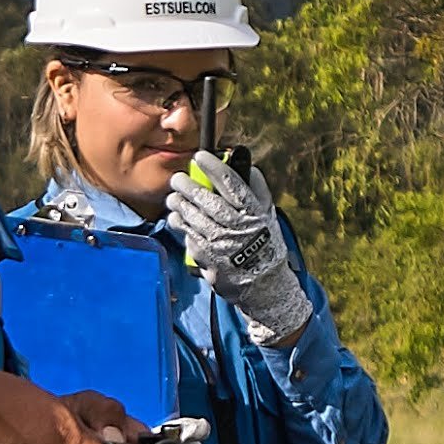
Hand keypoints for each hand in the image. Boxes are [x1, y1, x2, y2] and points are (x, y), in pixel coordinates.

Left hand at [169, 150, 308, 344]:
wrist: (265, 286)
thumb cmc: (266, 246)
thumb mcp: (269, 217)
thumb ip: (259, 192)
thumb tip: (250, 167)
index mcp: (253, 214)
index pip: (231, 185)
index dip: (214, 168)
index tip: (200, 157)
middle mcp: (236, 227)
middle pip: (207, 200)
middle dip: (189, 186)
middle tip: (178, 178)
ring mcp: (220, 244)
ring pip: (193, 217)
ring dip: (180, 204)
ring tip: (174, 196)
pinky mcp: (207, 258)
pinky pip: (189, 236)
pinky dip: (181, 224)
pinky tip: (177, 217)